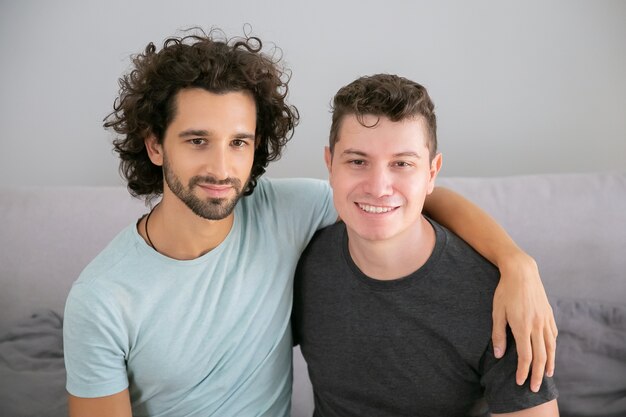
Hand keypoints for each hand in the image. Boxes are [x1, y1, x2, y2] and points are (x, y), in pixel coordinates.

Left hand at [491, 252, 557, 391]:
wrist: (521, 271)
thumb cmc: (505, 291)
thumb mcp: (497, 312)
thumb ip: (498, 335)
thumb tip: (498, 355)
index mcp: (522, 327)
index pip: (525, 356)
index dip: (522, 371)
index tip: (519, 382)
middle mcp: (537, 326)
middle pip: (540, 356)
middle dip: (537, 375)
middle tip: (535, 388)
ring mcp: (545, 320)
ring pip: (550, 347)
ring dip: (549, 363)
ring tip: (548, 375)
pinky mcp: (549, 314)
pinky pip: (553, 335)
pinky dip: (552, 347)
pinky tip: (551, 352)